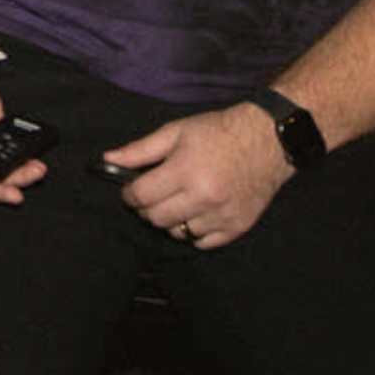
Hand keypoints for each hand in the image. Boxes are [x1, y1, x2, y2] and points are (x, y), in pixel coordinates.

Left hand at [101, 103, 292, 250]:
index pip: (141, 196)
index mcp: (185, 171)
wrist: (268, 140)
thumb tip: (107, 160)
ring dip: (171, 221)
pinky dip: (195, 232)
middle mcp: (203, 197)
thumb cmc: (217, 132)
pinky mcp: (237, 227)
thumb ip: (140, 150)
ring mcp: (222, 215)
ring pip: (179, 233)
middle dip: (147, 208)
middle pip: (156, 218)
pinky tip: (196, 214)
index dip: (129, 194)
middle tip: (153, 195)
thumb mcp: (176, 131)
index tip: (131, 189)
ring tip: (177, 202)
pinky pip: (203, 243)